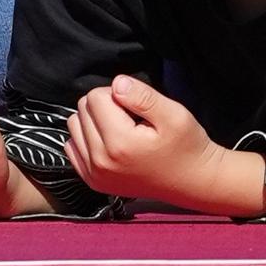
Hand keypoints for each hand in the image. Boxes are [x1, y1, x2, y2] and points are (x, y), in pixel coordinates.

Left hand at [67, 75, 230, 209]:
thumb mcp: (174, 114)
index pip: (95, 97)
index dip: (117, 94)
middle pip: (83, 110)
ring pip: (75, 127)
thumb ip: (143, 96)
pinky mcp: (94, 182)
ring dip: (95, 122)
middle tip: (132, 119)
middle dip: (105, 106)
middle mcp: (101, 161)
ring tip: (122, 130)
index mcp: (120, 143)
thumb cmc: (186, 147)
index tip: (137, 107)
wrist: (193, 182)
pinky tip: (111, 143)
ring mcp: (95, 174)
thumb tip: (117, 83)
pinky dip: (88, 140)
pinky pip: (73, 148)